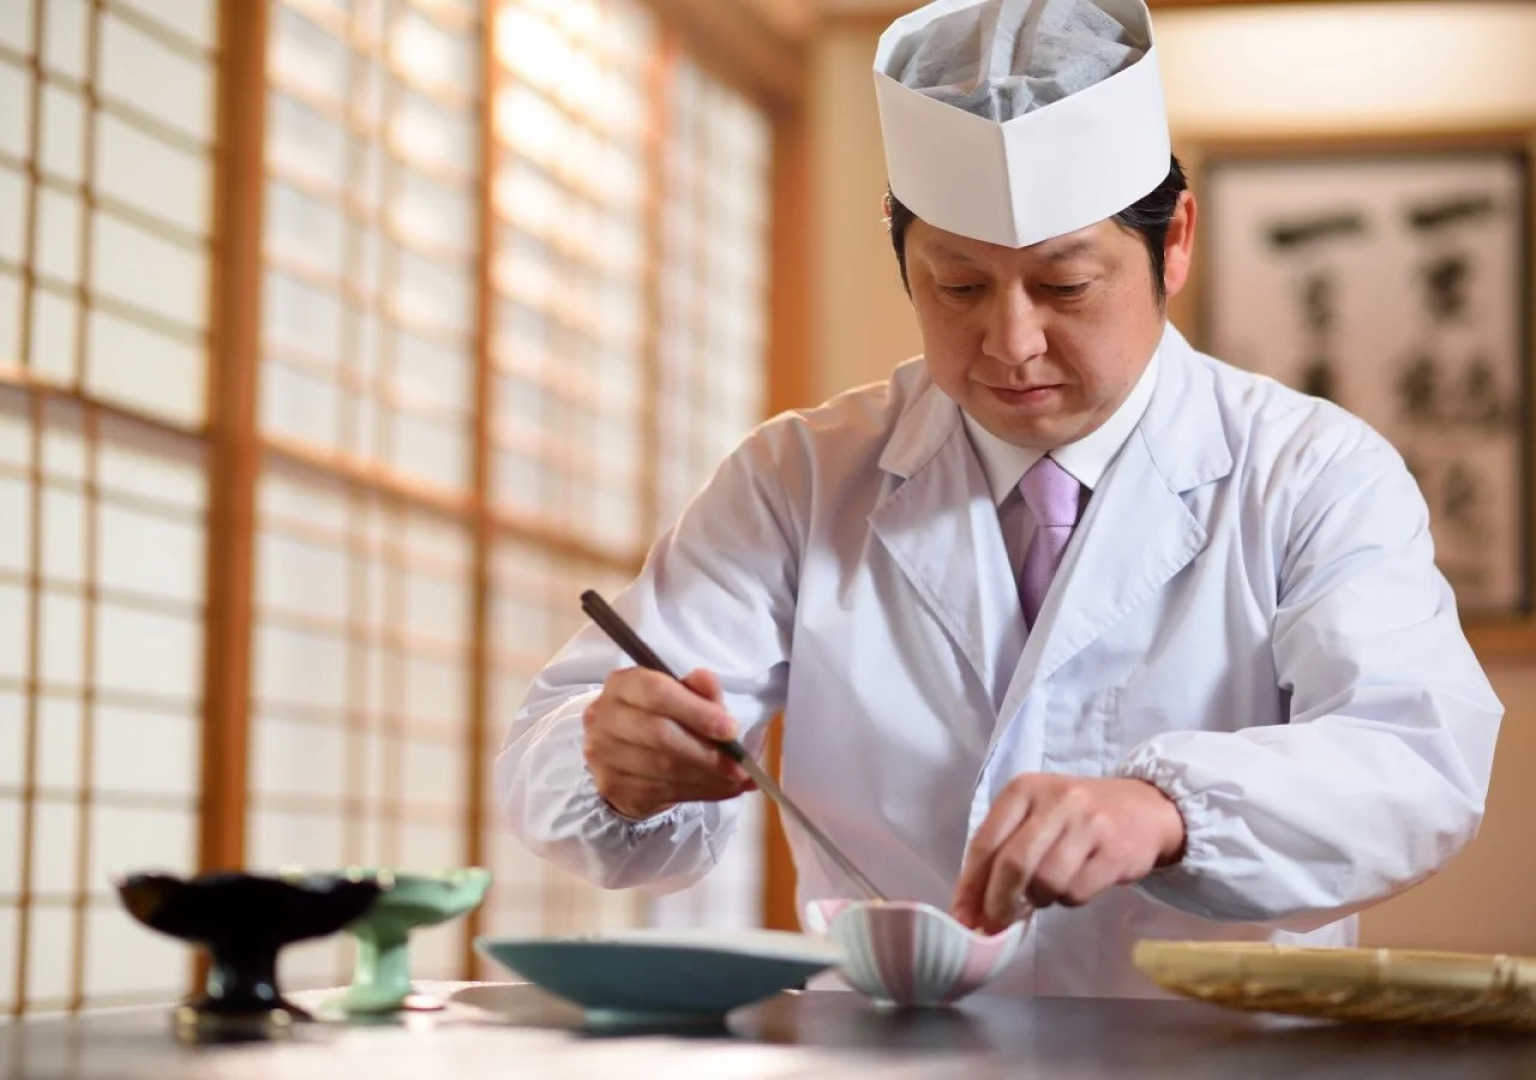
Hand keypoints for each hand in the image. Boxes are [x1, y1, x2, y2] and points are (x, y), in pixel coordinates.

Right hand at [582, 668, 755, 819]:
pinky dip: (700, 792)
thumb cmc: (657, 717)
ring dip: (707, 777)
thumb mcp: (678, 696)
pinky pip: (663, 792)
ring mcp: (605, 754)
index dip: (697, 711)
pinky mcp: (612, 785)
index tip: (730, 729)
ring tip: (737, 780)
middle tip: (740, 764)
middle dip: (707, 752)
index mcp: (624, 685)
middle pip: (660, 734)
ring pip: (663, 769)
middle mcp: (605, 717)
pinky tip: (721, 789)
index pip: (658, 693)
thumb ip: (697, 690)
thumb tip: (710, 683)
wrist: (623, 754)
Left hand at [951, 774, 1185, 933]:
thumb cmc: (1074, 816)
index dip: (970, 886)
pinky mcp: (1114, 851)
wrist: (1144, 809)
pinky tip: (1074, 884)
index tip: (963, 919)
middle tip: (995, 925)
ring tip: (1045, 891)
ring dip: (1039, 900)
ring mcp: (1088, 824)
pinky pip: (1076, 892)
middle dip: (998, 902)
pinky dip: (1068, 899)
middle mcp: (1055, 801)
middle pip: (1013, 864)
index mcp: (1023, 789)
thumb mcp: (1034, 816)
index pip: (985, 842)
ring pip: (1046, 883)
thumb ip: (1001, 852)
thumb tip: (971, 911)